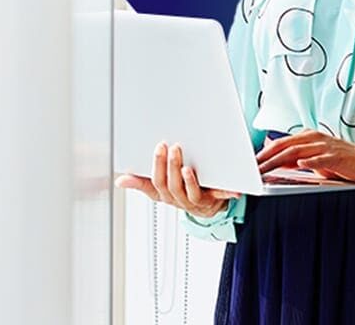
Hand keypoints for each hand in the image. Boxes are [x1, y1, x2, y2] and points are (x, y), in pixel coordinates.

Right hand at [114, 141, 242, 219]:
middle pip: (172, 186)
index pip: (156, 182)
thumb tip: (121, 180)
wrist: (204, 207)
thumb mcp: (157, 188)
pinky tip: (233, 188)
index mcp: (165, 194)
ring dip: (189, 180)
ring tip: (188, 167)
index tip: (159, 147)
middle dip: (171, 167)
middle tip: (174, 147)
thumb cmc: (179, 191)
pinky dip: (226, 192)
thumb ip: (140, 182)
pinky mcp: (213, 200)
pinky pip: (219, 197)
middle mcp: (179, 199)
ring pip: (190, 192)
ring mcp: (196, 200)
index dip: (157, 166)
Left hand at [255, 130, 354, 185]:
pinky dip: (310, 161)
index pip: (280, 144)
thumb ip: (294, 156)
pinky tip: (301, 164)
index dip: (264, 153)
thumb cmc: (339, 161)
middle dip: (267, 157)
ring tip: (267, 168)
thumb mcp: (313, 157)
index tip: (250, 163)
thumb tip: (272, 153)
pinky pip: (321, 158)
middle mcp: (313, 138)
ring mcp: (325, 146)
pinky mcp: (337, 156)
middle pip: (285, 146)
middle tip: (253, 168)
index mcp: (306, 137)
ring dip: (280, 160)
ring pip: (298, 151)